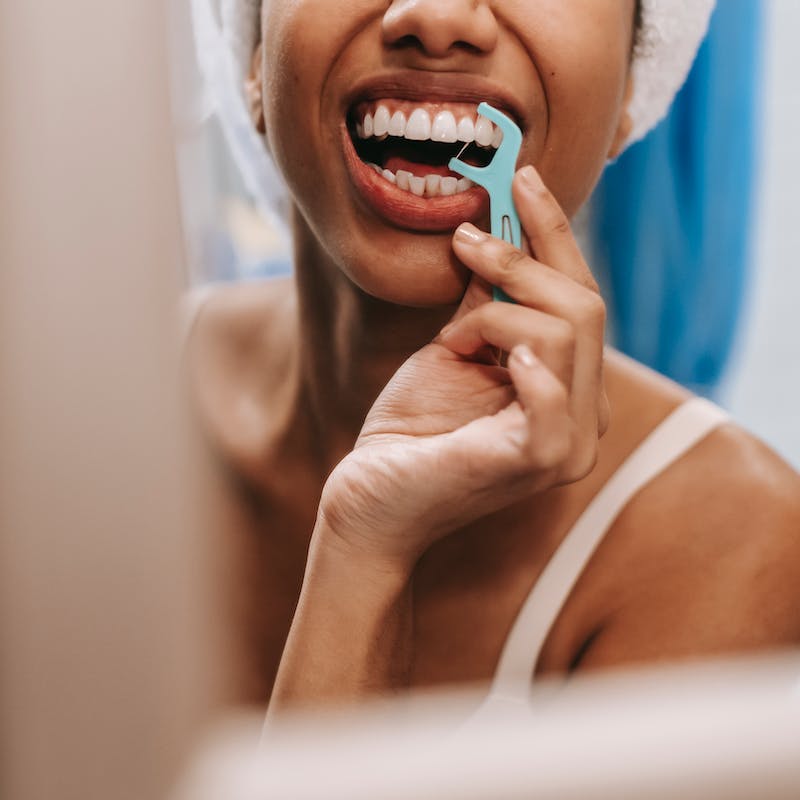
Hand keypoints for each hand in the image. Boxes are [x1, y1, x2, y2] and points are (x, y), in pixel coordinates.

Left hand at [318, 165, 608, 570]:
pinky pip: (554, 398)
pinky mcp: (536, 462)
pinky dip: (525, 362)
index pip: (583, 297)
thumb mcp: (455, 348)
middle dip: (523, 259)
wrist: (371, 498)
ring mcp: (567, 444)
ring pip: (568, 333)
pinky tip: (486, 353)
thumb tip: (496, 231)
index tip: (521, 176)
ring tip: (449, 340)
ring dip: (494, 315)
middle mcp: (585, 416)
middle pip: (586, 306)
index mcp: (571, 387)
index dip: (554, 233)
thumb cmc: (411, 428)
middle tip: (466, 242)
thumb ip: (488, 300)